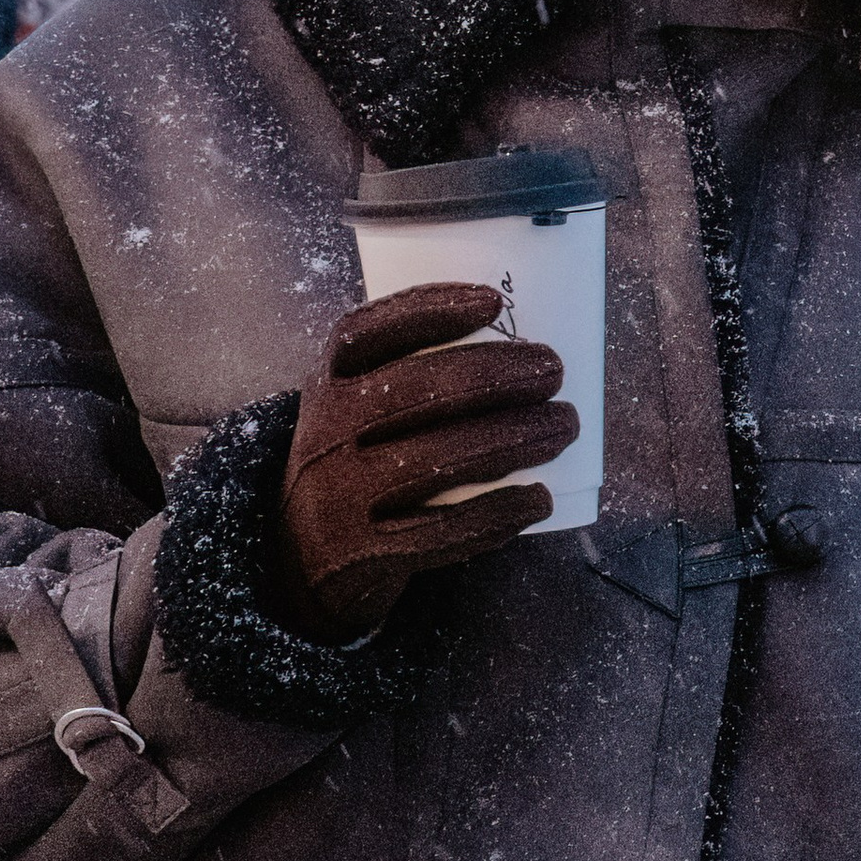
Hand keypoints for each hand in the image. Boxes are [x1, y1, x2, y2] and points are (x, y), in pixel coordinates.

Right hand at [270, 281, 578, 638]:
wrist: (296, 559)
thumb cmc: (357, 461)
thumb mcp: (355, 410)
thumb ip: (408, 378)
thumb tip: (522, 350)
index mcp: (327, 384)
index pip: (366, 333)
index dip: (429, 310)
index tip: (493, 300)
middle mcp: (327, 434)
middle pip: (416, 391)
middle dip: (497, 375)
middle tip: (553, 370)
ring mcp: (340, 496)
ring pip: (437, 459)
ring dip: (513, 438)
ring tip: (564, 424)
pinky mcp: (364, 554)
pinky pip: (441, 532)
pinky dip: (498, 513)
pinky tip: (539, 498)